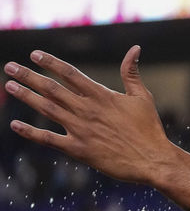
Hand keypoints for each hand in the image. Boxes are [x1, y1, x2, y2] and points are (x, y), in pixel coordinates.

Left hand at [6, 47, 179, 186]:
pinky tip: (15, 125)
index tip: (34, 54)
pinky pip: (49, 139)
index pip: (70, 73)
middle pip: (52, 88)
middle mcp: (87, 110)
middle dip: (29, 76)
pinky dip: (30, 132)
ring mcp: (81, 129)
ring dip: (26, 96)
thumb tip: (135, 49)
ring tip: (10, 86)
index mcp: (102, 96)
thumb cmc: (150, 129)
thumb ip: (131, 73)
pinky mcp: (78, 150)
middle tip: (10, 67)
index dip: (50, 62)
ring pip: (47, 109)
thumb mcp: (143, 97)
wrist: (153, 160)